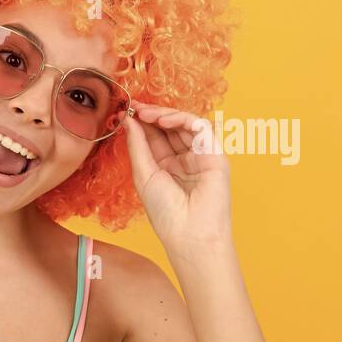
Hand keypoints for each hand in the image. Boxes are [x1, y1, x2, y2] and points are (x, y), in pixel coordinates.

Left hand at [123, 101, 232, 254]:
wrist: (189, 234)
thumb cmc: (166, 213)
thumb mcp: (143, 175)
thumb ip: (138, 145)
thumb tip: (128, 119)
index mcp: (166, 166)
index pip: (155, 136)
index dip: (142, 122)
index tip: (126, 110)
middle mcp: (184, 159)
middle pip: (169, 127)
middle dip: (152, 114)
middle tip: (136, 107)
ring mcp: (201, 156)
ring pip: (185, 124)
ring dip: (165, 114)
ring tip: (147, 113)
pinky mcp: (215, 155)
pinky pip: (201, 128)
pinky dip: (183, 119)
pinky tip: (165, 120)